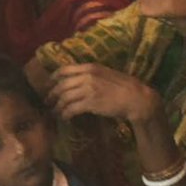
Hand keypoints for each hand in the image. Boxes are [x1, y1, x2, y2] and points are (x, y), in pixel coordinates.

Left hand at [47, 63, 161, 123]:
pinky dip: (66, 114)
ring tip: (55, 112)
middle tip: (48, 101)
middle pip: (62, 85)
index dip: (53, 77)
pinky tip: (65, 118)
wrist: (137, 98)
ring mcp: (89, 89)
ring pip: (64, 97)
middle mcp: (87, 76)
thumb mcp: (106, 74)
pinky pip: (71, 109)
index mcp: (90, 67)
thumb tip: (78, 80)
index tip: (49, 84)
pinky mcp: (91, 103)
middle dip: (52, 94)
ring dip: (58, 106)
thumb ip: (92, 75)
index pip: (65, 69)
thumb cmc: (125, 87)